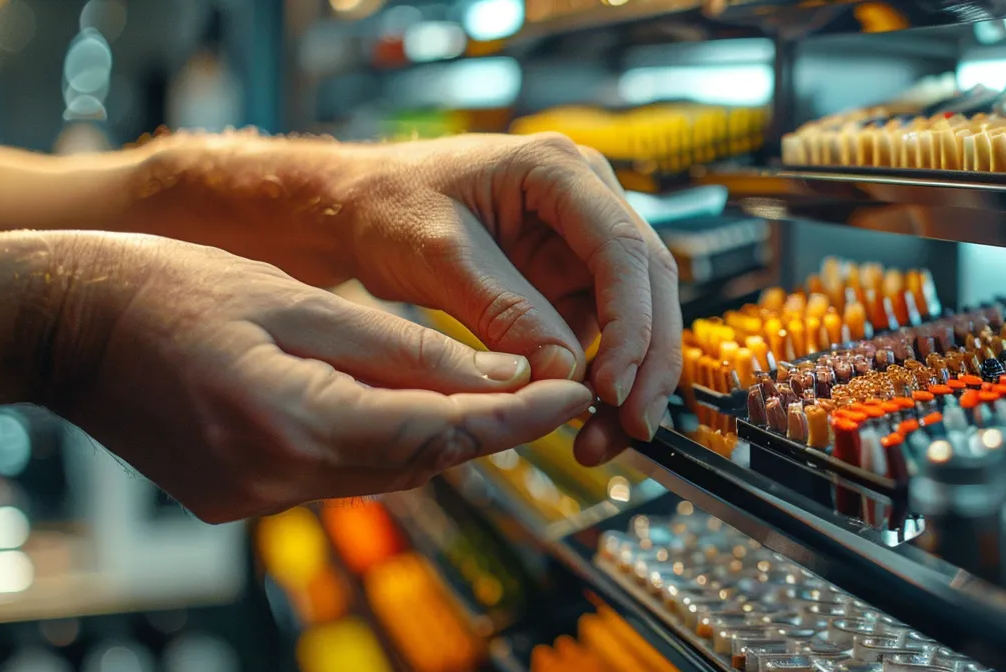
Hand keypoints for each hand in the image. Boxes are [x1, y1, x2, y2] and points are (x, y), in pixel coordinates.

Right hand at [38, 232, 594, 522]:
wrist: (60, 323)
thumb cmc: (167, 288)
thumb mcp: (299, 300)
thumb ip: (402, 349)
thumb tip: (497, 379)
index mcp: (291, 422)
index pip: (439, 433)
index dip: (515, 419)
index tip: (570, 396)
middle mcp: (273, 479)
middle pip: (416, 464)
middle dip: (484, 429)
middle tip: (543, 388)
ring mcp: (249, 499)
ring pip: (379, 475)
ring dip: (431, 436)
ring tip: (480, 390)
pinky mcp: (233, 501)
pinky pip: (333, 477)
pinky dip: (372, 443)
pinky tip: (388, 404)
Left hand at [325, 134, 680, 464]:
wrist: (357, 208)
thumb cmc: (388, 206)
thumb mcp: (439, 257)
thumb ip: (504, 312)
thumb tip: (566, 374)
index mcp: (558, 168)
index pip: (622, 248)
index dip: (630, 322)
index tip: (612, 387)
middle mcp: (586, 199)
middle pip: (648, 283)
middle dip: (646, 362)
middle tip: (632, 429)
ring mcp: (582, 242)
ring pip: (636, 316)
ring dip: (628, 381)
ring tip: (600, 442)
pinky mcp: (569, 281)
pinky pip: (602, 336)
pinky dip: (598, 381)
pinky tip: (584, 424)